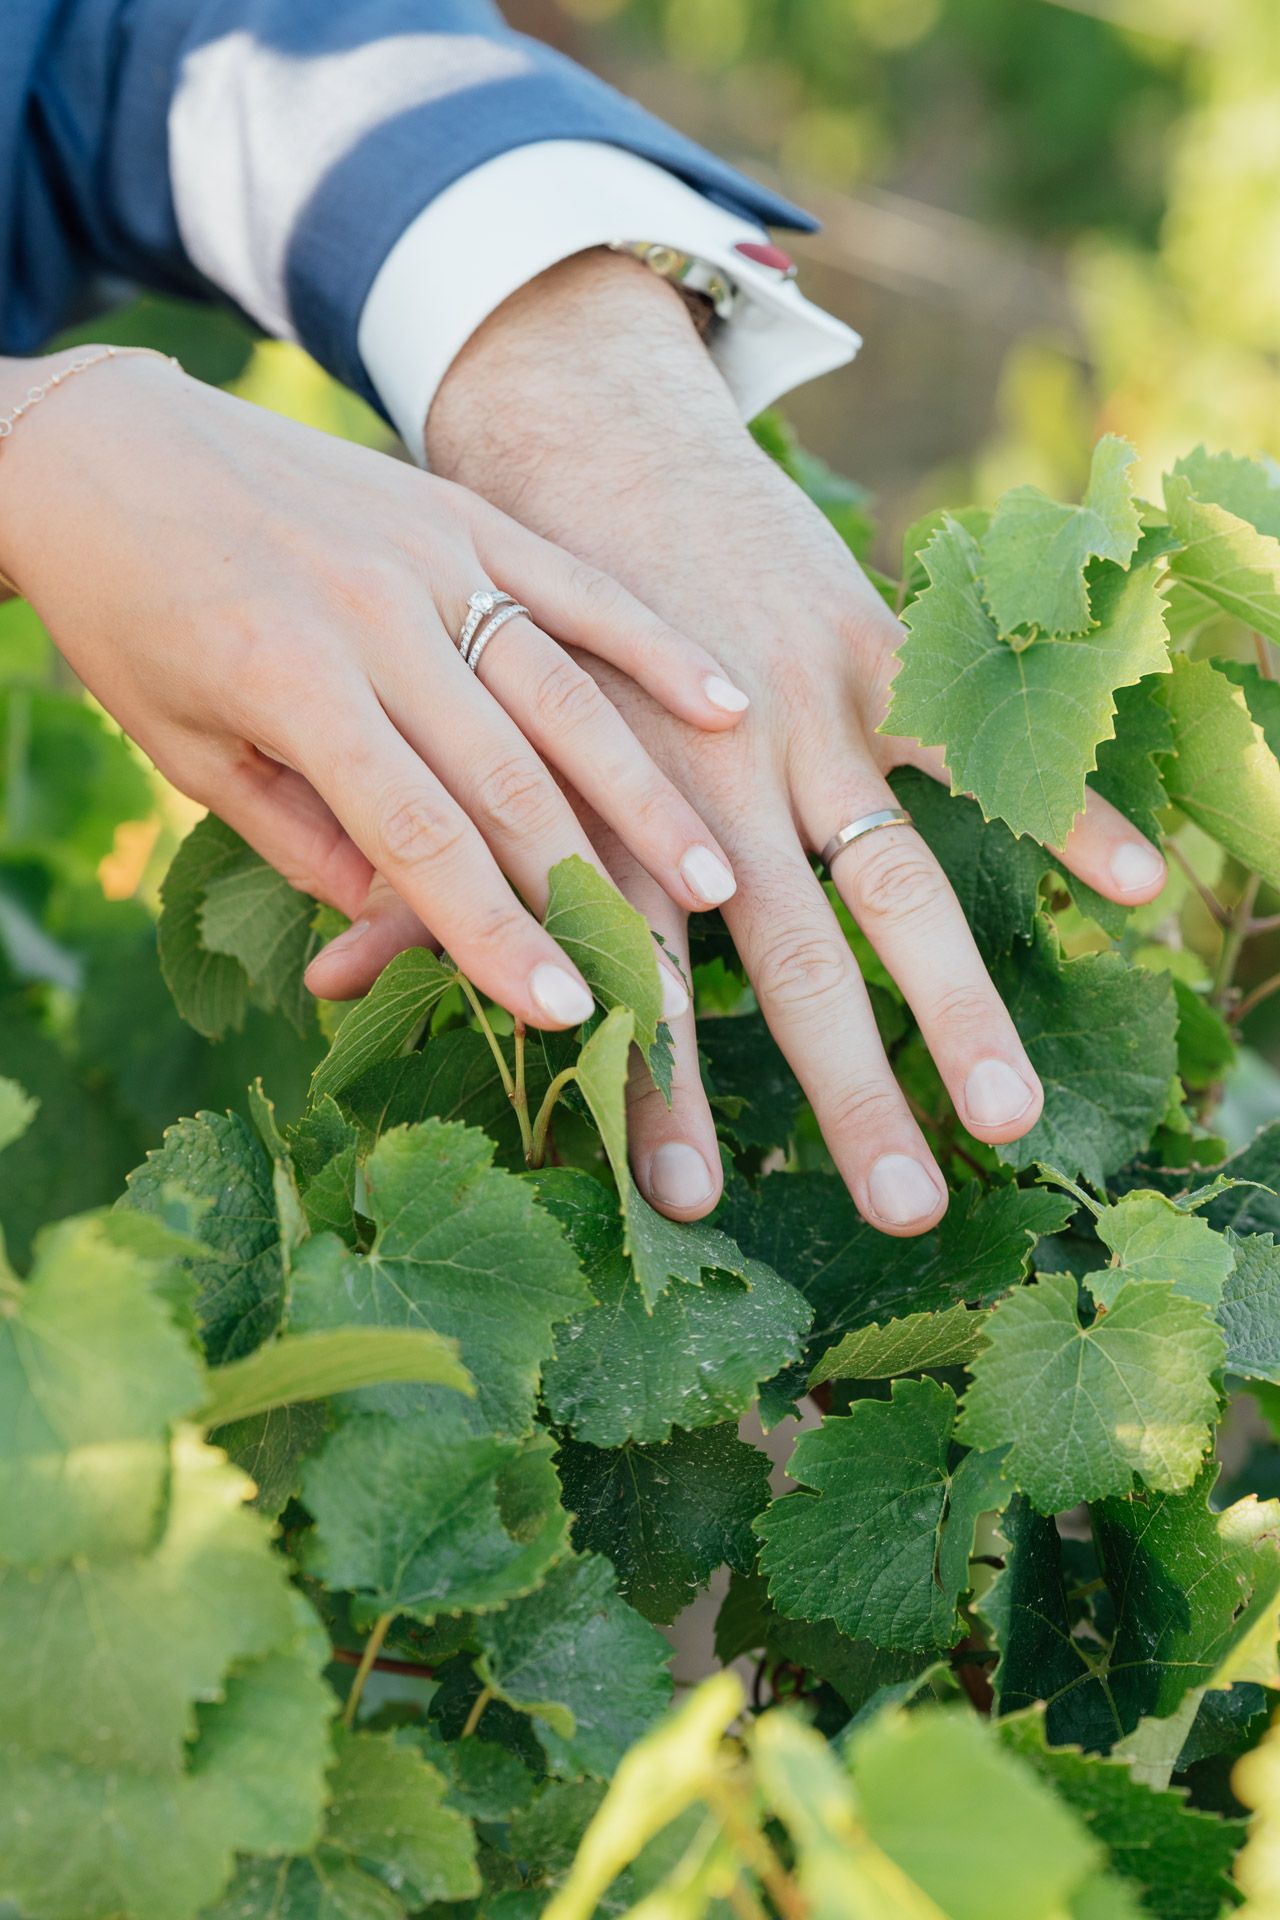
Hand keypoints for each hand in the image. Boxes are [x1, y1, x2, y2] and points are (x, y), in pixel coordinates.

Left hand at [0, 346, 748, 1030]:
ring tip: (714, 880)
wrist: (101, 441)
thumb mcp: (182, 746)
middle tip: (663, 980)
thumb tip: (398, 921)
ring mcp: (427, 552)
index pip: (416, 834)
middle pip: (507, 775)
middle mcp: (371, 612)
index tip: (562, 1009)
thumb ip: (298, 836)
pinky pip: (575, 584)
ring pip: (561, 690)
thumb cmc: (129, 613)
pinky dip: (652, 646)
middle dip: (588, 888)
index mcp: (286, 679)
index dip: (493, 930)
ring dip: (646, 794)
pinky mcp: (459, 510)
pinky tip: (722, 706)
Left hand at [415, 252, 1167, 1233]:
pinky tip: (1141, 889)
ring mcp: (800, 713)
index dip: (659, 1089)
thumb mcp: (444, 732)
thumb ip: (409, 857)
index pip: (636, 973)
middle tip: (903, 1212)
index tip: (684, 1204)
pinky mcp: (868, 645)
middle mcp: (706, 776)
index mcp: (596, 806)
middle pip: (787, 956)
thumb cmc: (500, 615)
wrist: (576, 436)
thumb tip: (330, 985)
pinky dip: (1060, 804)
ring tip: (1009, 1110)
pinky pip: (976, 737)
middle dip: (846, 1088)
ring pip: (892, 869)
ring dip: (954, 994)